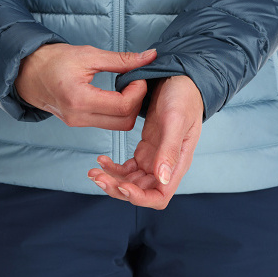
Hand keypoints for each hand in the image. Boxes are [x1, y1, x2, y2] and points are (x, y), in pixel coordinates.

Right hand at [14, 44, 156, 129]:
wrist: (27, 71)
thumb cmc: (53, 60)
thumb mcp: (89, 54)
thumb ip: (121, 59)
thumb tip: (149, 57)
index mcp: (79, 99)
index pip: (123, 106)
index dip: (138, 91)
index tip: (138, 76)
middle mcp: (78, 117)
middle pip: (124, 122)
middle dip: (136, 102)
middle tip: (134, 82)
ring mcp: (77, 123)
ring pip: (118, 126)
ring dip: (128, 108)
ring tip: (124, 87)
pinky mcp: (78, 123)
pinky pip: (107, 124)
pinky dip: (117, 111)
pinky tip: (115, 94)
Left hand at [87, 75, 203, 208]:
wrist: (180, 79)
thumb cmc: (184, 96)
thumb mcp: (176, 120)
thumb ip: (169, 150)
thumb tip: (162, 180)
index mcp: (178, 163)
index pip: (159, 196)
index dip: (139, 197)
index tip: (122, 185)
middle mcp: (166, 165)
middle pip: (140, 192)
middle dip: (118, 188)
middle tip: (97, 176)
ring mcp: (154, 158)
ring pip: (131, 181)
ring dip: (111, 179)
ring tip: (93, 170)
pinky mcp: (145, 150)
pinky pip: (127, 168)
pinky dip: (113, 167)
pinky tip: (101, 159)